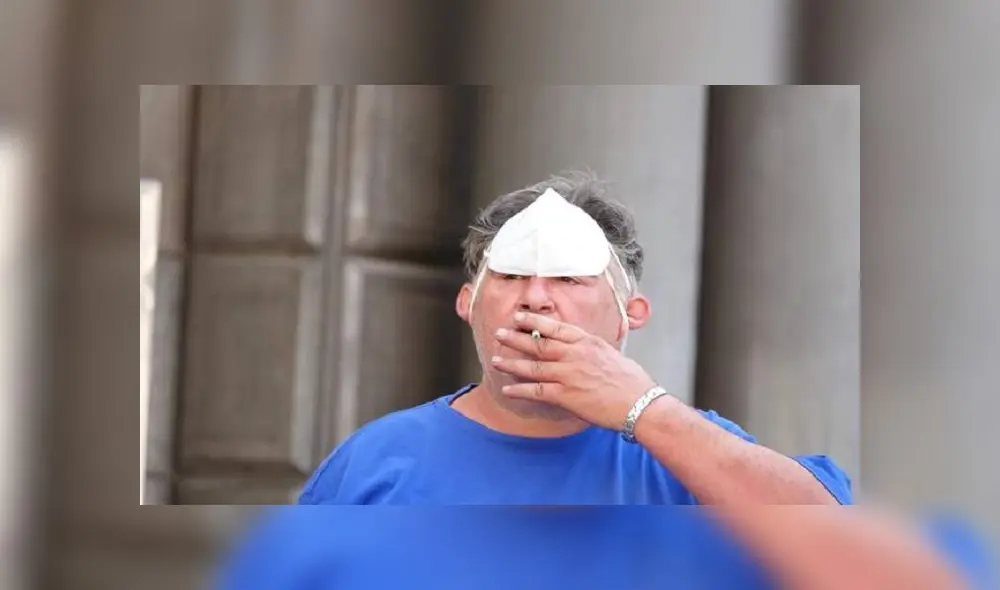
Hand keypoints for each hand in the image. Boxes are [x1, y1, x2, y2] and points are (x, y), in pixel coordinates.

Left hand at [491, 312, 659, 430]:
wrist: (641, 404)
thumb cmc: (632, 381)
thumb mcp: (611, 354)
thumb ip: (591, 349)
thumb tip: (580, 346)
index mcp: (587, 342)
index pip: (555, 328)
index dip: (534, 322)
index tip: (519, 317)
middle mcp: (575, 354)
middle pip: (538, 344)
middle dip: (515, 338)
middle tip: (499, 333)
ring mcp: (569, 374)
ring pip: (533, 366)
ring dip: (511, 363)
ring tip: (495, 360)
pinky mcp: (566, 396)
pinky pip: (536, 391)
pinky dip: (519, 390)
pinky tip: (507, 390)